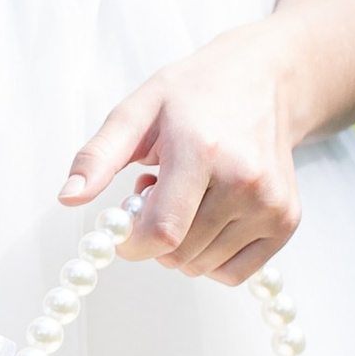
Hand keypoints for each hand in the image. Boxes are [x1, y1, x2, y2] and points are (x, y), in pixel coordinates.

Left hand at [59, 22, 299, 285]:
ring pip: (203, 267)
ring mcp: (271, 204)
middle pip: (180, 254)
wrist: (263, 82)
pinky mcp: (287, 221)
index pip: (162, 231)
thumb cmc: (194, 95)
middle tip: (157, 191)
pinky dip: (212, 256)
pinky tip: (210, 213)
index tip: (120, 229)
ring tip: (188, 194)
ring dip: (182, 243)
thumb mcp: (136, 111)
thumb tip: (67, 197)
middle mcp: (244, 180)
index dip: (131, 244)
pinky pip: (234, 273)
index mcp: (201, 150)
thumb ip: (98, 156)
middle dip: (153, 236)